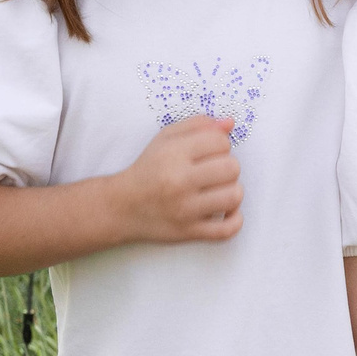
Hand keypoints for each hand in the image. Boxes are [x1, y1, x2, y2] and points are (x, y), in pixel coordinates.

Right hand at [111, 115, 241, 244]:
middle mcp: (179, 181)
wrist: (122, 207)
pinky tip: (226, 211)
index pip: (220, 141)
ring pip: (234, 196)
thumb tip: (230, 123)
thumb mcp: (165, 139)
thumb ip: (198, 125)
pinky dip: (234, 219)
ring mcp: (185, 210)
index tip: (209, 152)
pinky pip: (228, 229)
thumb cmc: (149, 169)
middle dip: (228, 166)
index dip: (220, 145)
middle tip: (214, 172)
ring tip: (219, 190)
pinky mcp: (189, 232)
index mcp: (173, 154)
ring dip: (232, 191)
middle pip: (232, 168)